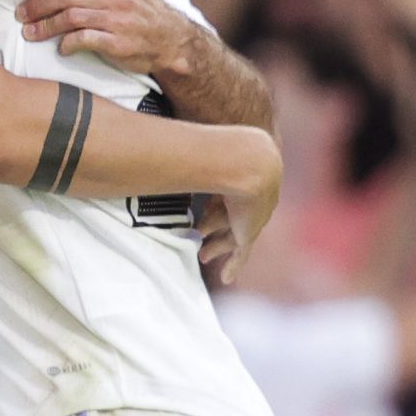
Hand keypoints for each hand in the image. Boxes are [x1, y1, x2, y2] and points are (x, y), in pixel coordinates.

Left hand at [16, 0, 193, 73]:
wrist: (171, 38)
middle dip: (38, 4)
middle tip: (20, 11)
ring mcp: (117, 20)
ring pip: (71, 19)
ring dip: (46, 25)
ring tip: (29, 30)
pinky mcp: (117, 44)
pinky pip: (86, 40)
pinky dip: (68, 43)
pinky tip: (60, 46)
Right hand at [198, 129, 284, 278]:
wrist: (248, 163)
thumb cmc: (224, 148)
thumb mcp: (206, 148)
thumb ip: (188, 147)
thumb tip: (161, 137)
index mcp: (245, 175)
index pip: (229, 194)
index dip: (215, 204)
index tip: (201, 211)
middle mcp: (253, 197)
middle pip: (233, 216)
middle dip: (217, 227)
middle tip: (200, 233)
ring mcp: (254, 215)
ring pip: (234, 235)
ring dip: (218, 245)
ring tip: (203, 255)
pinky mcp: (249, 232)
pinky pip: (242, 253)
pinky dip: (234, 265)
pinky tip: (227, 278)